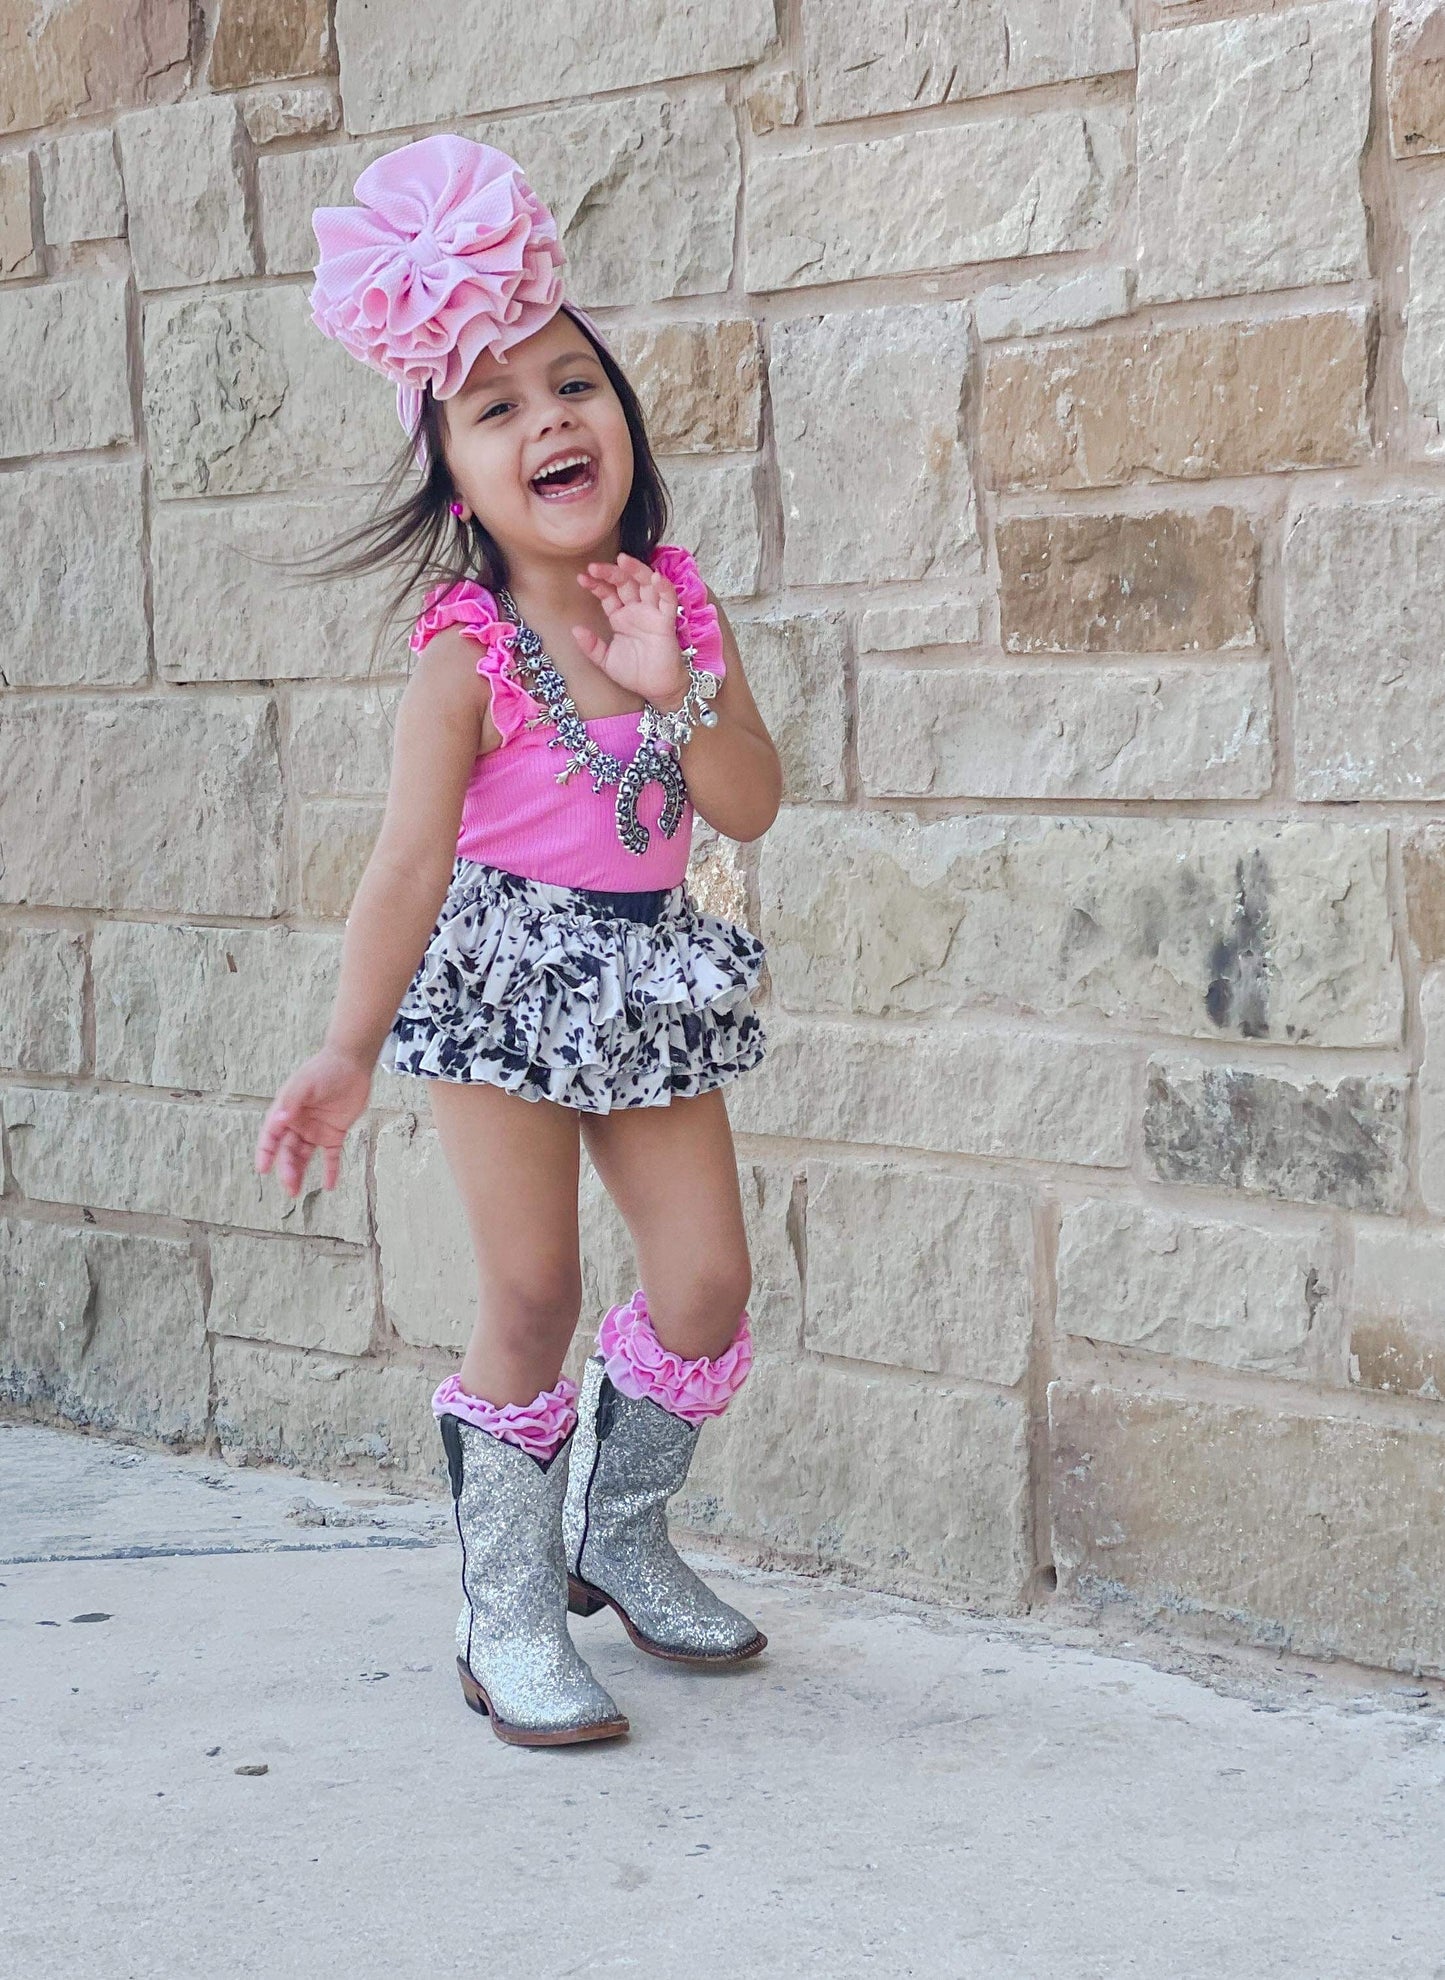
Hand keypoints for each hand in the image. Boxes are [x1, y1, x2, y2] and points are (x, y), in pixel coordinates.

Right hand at [254, 1046, 372, 1197]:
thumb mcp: (304, 1084)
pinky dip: (330, 1171)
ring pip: (303, 1156)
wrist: (351, 1062)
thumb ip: (291, 1101)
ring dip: (299, 1172)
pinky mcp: (334, 1133)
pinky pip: (330, 1156)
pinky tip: (329, 1186)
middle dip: (286, 1169)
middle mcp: (297, 1124)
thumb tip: (278, 1120)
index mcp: (285, 1112)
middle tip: (289, 1186)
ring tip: (297, 1190)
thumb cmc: (323, 1069)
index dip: (265, 1153)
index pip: (270, 1136)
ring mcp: (315, 1130)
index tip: (263, 1169)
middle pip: (287, 1151)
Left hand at [573, 552, 689, 707]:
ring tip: (622, 560)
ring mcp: (652, 613)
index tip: (582, 578)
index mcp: (620, 617)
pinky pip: (668, 600)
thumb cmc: (634, 673)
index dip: (596, 584)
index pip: (608, 593)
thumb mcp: (605, 661)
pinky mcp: (666, 621)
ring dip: (636, 570)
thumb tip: (575, 630)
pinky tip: (655, 578)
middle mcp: (636, 610)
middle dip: (611, 572)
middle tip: (595, 567)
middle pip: (625, 583)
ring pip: (646, 584)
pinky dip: (663, 587)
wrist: (655, 689)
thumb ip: (591, 646)